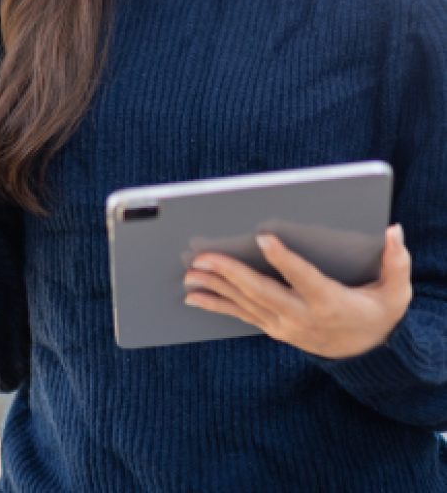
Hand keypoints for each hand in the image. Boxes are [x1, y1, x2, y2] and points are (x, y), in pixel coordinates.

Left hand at [182, 225, 412, 358]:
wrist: (369, 354)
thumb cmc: (378, 312)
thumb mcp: (396, 292)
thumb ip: (396, 262)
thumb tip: (394, 231)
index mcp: (329, 302)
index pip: (304, 278)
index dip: (284, 259)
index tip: (263, 237)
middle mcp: (302, 317)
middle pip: (262, 292)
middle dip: (230, 273)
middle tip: (203, 257)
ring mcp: (284, 326)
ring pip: (244, 304)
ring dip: (214, 287)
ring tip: (189, 273)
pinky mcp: (273, 328)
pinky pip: (240, 316)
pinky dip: (215, 305)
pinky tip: (192, 296)